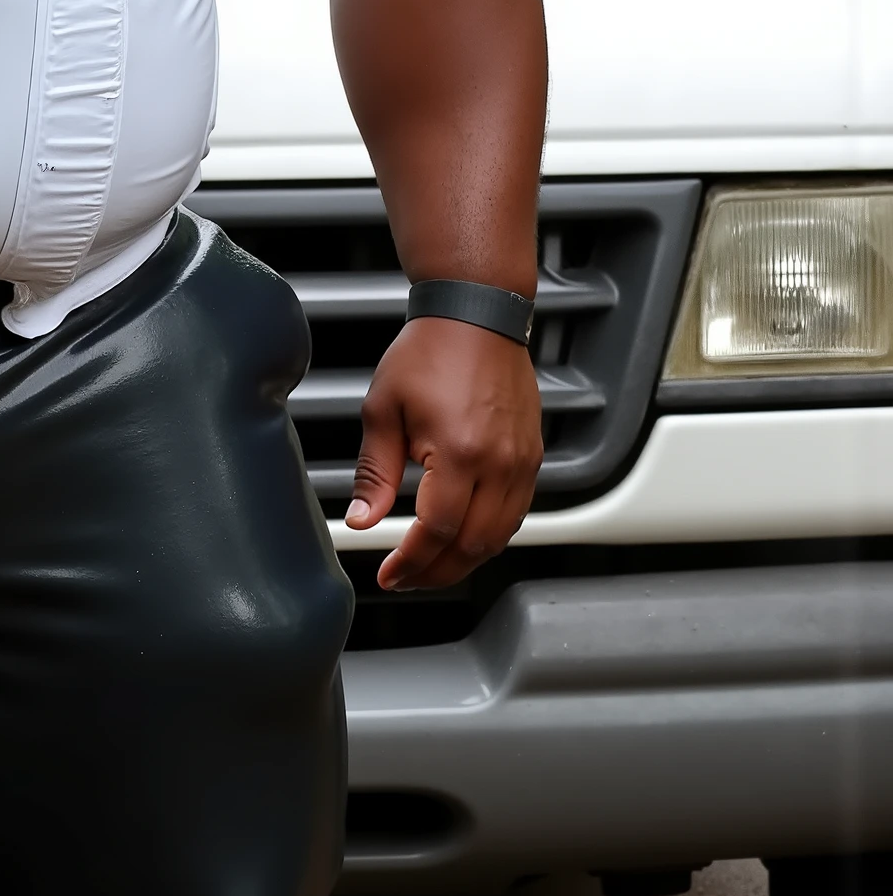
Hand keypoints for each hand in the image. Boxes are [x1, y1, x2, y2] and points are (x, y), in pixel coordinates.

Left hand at [346, 317, 541, 591]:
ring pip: (500, 536)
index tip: (389, 575)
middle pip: (473, 546)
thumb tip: (362, 521)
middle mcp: (499, 463)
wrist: (477, 316)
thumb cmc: (429, 352)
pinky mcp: (532, 456)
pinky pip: (516, 513)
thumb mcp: (384, 410)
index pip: (436, 532)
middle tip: (407, 579)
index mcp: (458, 452)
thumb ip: (373, 473)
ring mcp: (522, 461)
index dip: (411, 562)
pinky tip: (463, 537)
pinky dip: (490, 536)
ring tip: (430, 566)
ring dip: (465, 560)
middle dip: (437, 572)